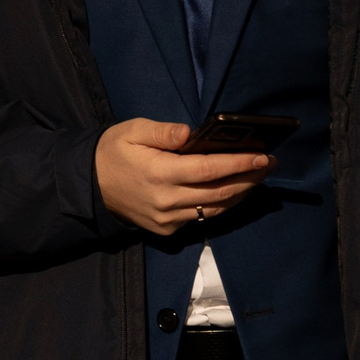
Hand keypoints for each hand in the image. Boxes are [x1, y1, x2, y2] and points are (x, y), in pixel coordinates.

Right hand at [93, 119, 270, 236]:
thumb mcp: (131, 130)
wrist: (90, 185)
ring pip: (215, 208)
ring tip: (258, 177)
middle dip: (249, 178)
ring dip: (240, 193)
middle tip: (270, 164)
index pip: (209, 169)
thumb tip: (189, 133)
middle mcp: (166, 200)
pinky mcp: (166, 229)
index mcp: (159, 173)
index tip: (262, 155)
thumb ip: (162, 132)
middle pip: (219, 192)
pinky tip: (233, 191)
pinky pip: (201, 218)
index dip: (239, 163)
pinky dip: (221, 205)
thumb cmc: (114, 151)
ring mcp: (167, 219)